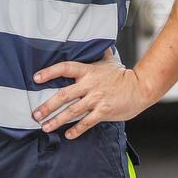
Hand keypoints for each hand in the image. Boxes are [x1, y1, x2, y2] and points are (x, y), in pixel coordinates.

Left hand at [31, 47, 157, 138]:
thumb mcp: (109, 61)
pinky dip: (77, 129)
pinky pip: (87, 122)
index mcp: (88, 71)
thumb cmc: (124, 75)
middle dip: (47, 106)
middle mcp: (89, 85)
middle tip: (35, 114)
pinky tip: (67, 135)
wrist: (142, 88)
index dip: (49, 72)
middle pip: (63, 95)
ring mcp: (96, 100)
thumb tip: (99, 42)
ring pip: (72, 111)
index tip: (35, 78)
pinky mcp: (104, 112)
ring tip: (45, 127)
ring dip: (57, 120)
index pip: (64, 68)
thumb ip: (100, 54)